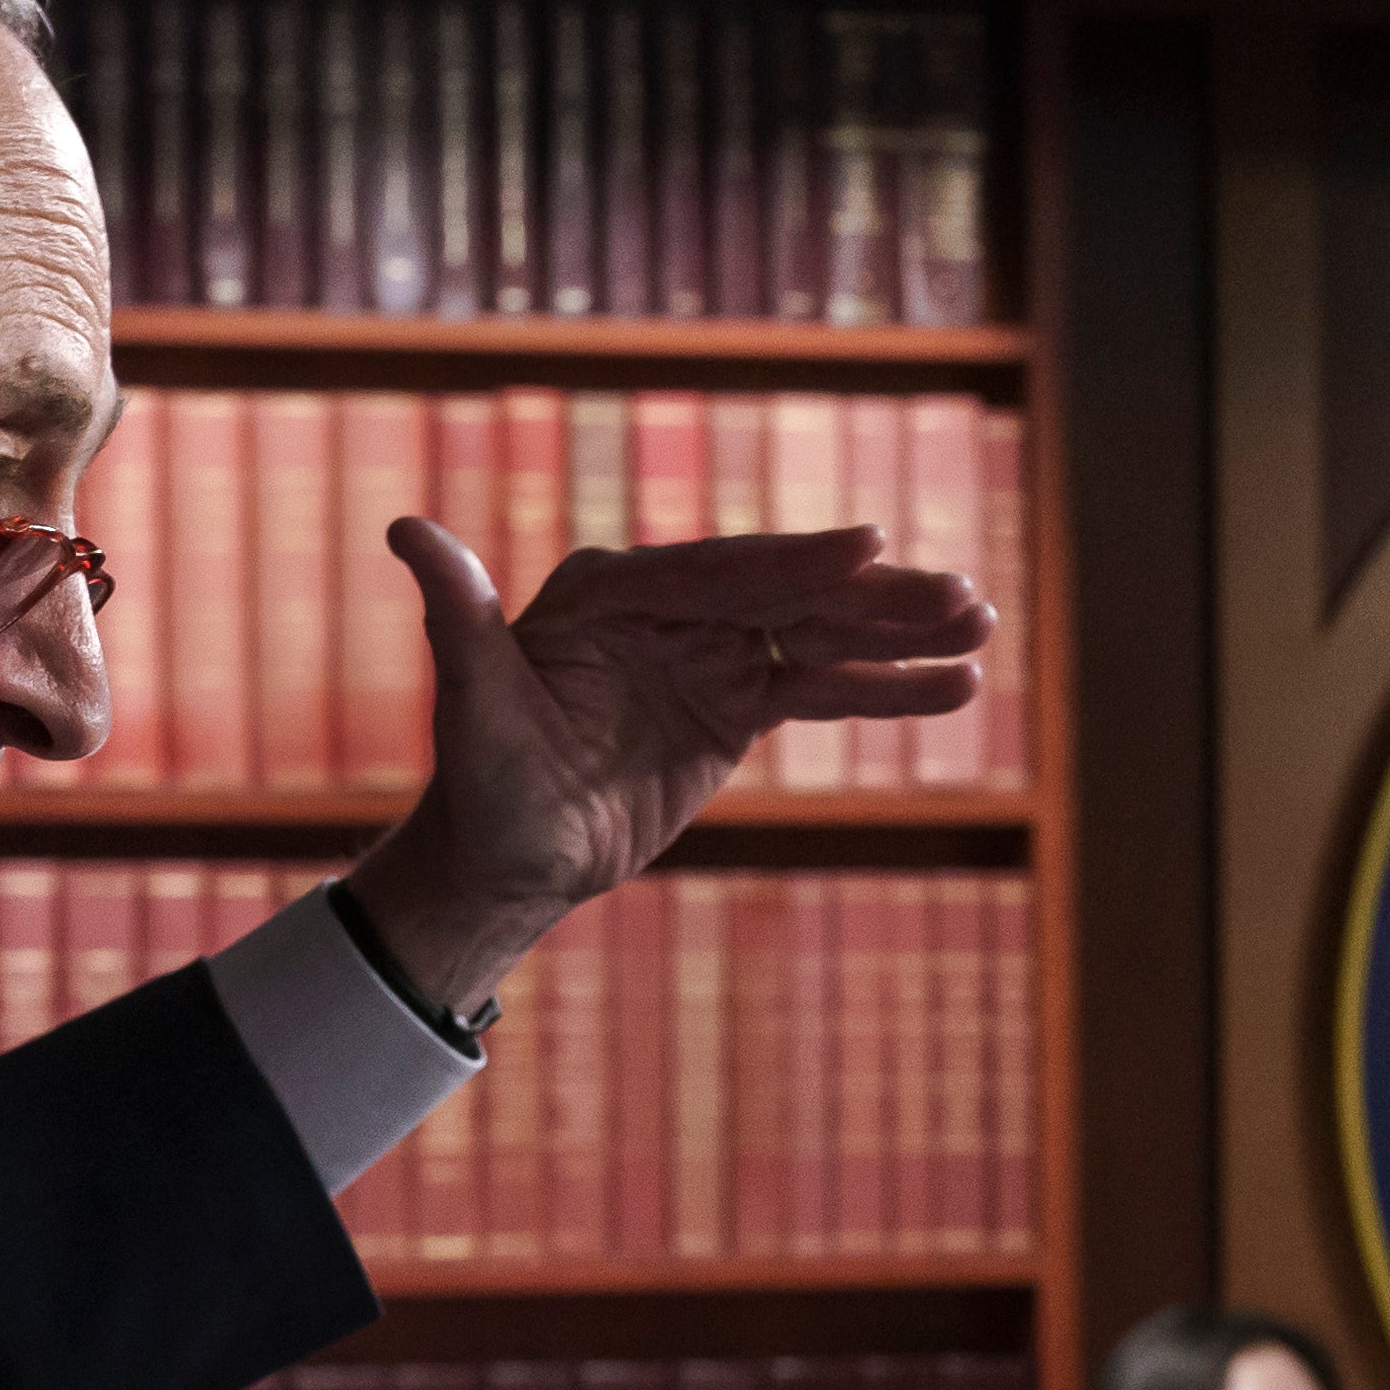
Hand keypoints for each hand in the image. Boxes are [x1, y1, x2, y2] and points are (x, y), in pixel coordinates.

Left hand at [339, 519, 985, 1012]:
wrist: (508, 861)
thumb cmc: (481, 783)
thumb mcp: (472, 702)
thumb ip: (458, 616)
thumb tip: (407, 529)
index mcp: (615, 590)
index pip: (721, 570)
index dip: (796, 562)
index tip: (868, 548)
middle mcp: (671, 607)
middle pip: (790, 594)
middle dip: (878, 596)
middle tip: (960, 596)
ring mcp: (712, 651)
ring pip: (821, 636)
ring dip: (901, 635)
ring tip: (982, 632)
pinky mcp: (738, 702)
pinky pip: (823, 689)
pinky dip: (885, 690)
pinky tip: (955, 687)